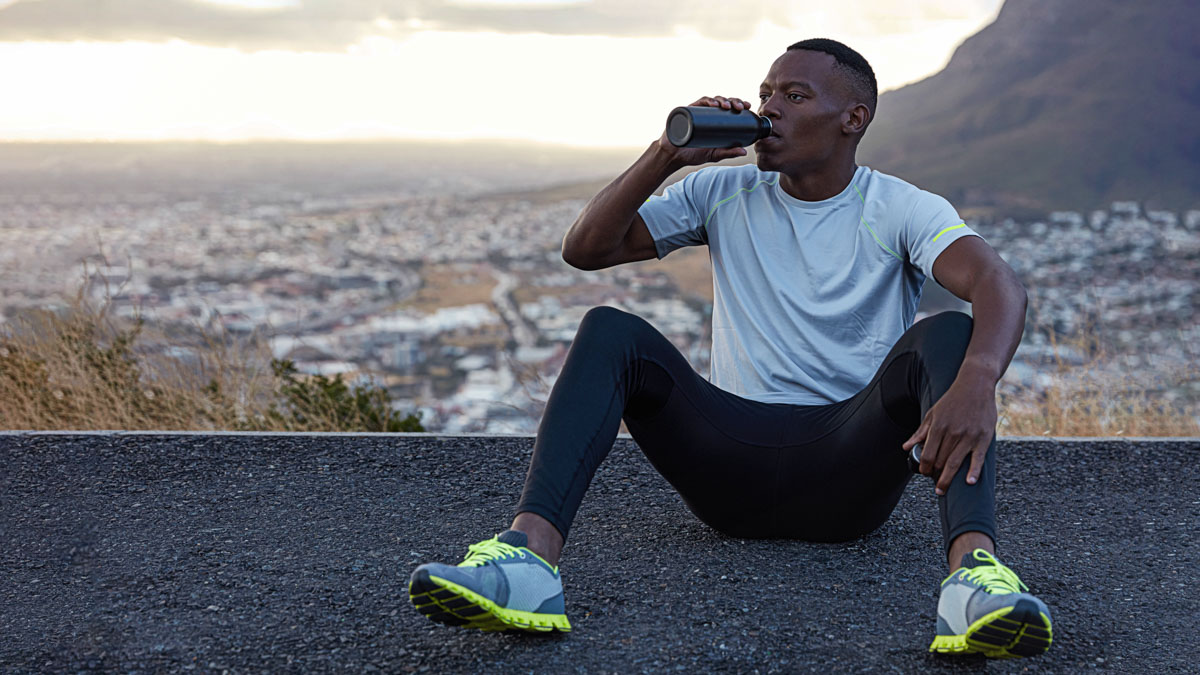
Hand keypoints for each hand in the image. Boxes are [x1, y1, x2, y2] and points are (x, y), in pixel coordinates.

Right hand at [655, 95, 754, 167]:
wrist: (673, 156)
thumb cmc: (693, 154)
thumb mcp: (714, 154)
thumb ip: (728, 152)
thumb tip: (744, 151)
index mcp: (715, 121)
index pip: (729, 109)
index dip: (739, 104)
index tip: (748, 107)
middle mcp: (707, 114)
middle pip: (723, 102)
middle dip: (733, 101)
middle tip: (740, 108)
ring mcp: (697, 112)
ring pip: (712, 100)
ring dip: (722, 100)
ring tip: (728, 106)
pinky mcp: (688, 111)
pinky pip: (699, 102)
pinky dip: (708, 101)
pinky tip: (714, 104)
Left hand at [901, 373, 997, 495]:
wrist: (976, 385)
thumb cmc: (952, 400)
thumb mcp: (932, 413)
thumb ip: (920, 432)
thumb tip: (906, 447)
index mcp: (938, 427)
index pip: (927, 454)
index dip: (924, 468)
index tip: (924, 474)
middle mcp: (953, 433)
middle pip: (940, 461)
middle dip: (935, 475)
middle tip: (935, 483)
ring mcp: (969, 436)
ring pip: (955, 463)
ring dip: (948, 479)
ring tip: (942, 489)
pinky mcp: (983, 438)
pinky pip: (977, 459)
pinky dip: (973, 472)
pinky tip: (969, 482)